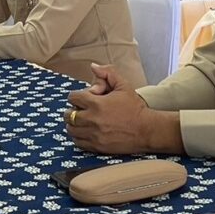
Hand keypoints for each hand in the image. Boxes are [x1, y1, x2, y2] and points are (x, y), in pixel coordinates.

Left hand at [64, 65, 182, 154]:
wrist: (146, 130)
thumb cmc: (135, 107)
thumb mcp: (123, 86)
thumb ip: (108, 73)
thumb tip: (93, 66)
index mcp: (97, 104)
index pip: (73, 98)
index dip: (76, 96)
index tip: (83, 98)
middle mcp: (92, 120)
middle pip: (68, 115)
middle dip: (72, 110)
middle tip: (80, 110)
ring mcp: (93, 134)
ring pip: (70, 129)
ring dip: (73, 124)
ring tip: (82, 121)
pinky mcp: (97, 146)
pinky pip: (78, 142)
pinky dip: (78, 136)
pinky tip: (86, 132)